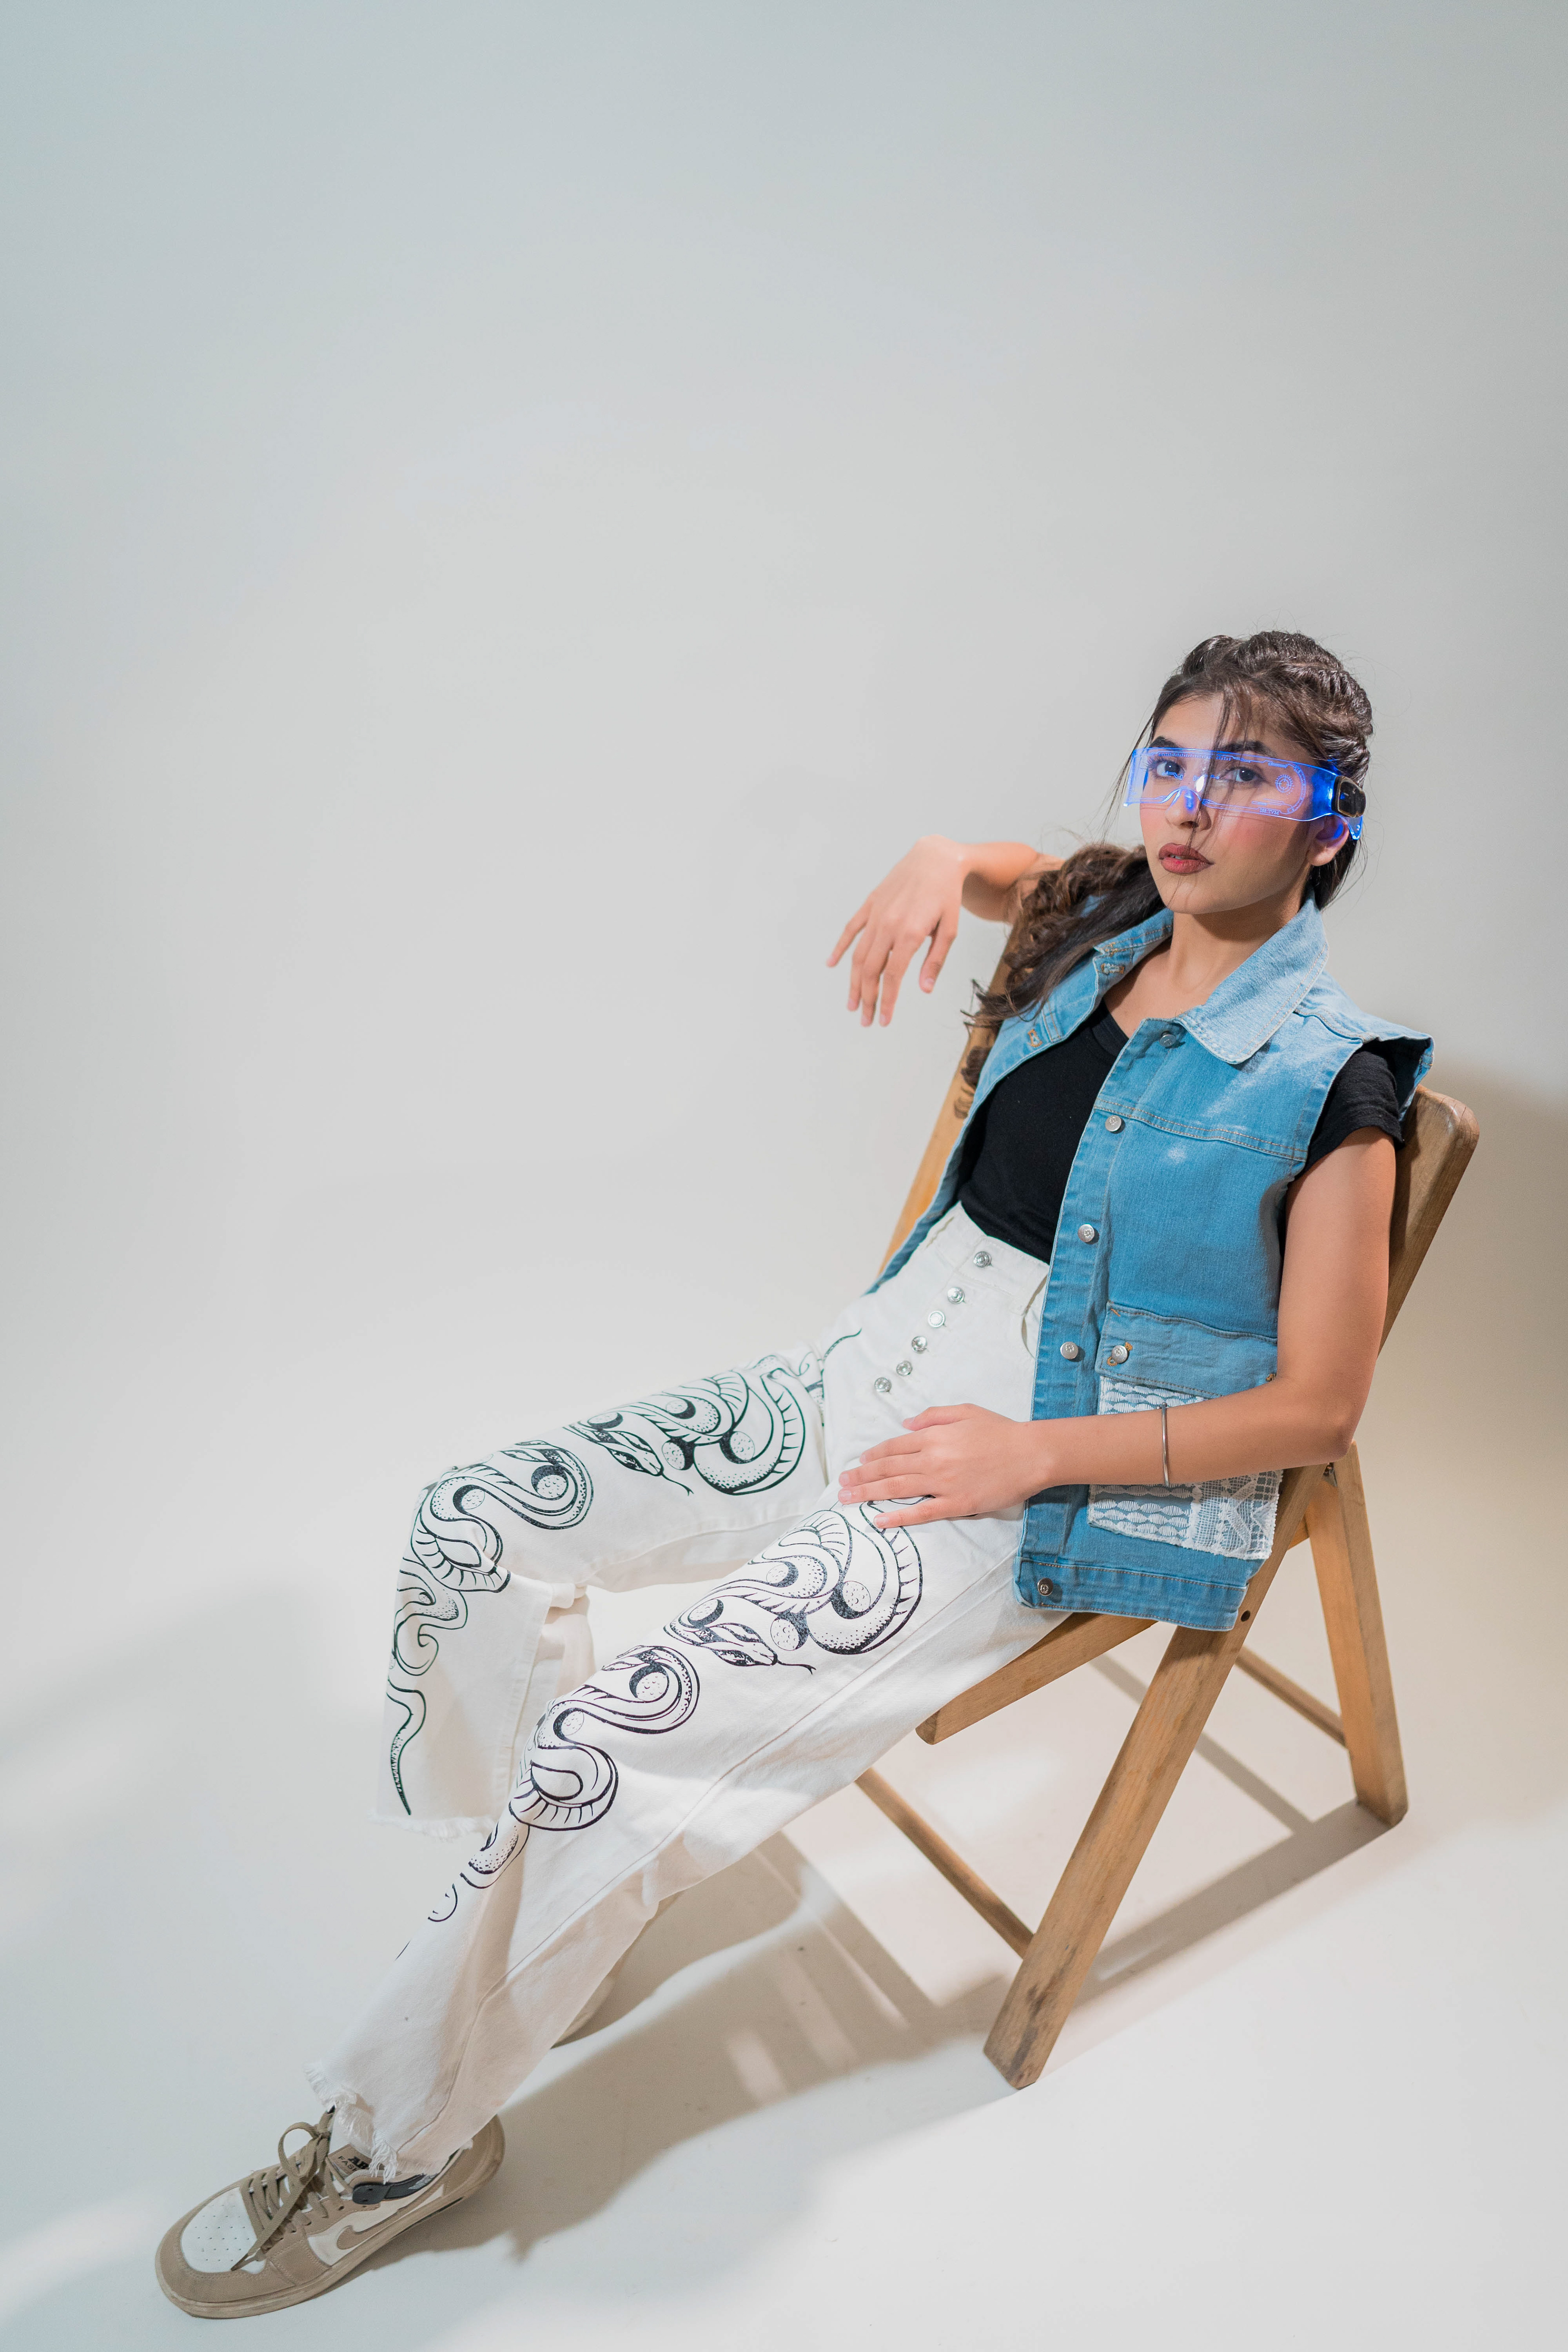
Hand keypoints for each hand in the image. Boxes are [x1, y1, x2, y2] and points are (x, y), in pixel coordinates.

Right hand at [827, 835, 968, 1026]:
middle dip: (866, 998)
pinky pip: (850, 929)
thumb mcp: (950, 929)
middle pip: (871, 970)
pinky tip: (832, 964)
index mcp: (910, 933)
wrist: (935, 858)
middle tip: (865, 1020)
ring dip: (853, 982)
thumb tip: (924, 990)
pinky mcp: (870, 904)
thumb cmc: (946, 896)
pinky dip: (840, 947)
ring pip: (858, 954)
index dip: (887, 1001)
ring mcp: (876, 914)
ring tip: (851, 1003)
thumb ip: (935, 960)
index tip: (884, 1021)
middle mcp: (888, 924)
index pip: (893, 976)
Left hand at [836, 1403, 1050, 1526]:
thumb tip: (905, 1424)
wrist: (1031, 1454)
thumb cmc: (1000, 1431)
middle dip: (861, 1476)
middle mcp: (933, 1459)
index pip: (894, 1446)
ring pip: (897, 1488)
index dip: (873, 1455)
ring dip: (868, 1493)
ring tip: (847, 1498)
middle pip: (888, 1468)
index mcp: (934, 1436)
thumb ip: (933, 1416)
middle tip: (841, 1484)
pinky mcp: (957, 1504)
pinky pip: (921, 1512)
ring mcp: (944, 1483)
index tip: (859, 1462)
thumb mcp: (965, 1411)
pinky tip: (879, 1520)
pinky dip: (898, 1516)